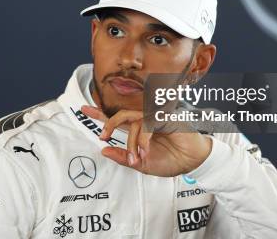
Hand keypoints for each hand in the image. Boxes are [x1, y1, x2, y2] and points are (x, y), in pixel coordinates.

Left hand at [81, 105, 212, 176]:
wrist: (194, 163)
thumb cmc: (171, 161)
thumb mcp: (143, 165)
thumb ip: (124, 158)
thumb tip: (103, 151)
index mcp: (138, 130)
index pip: (116, 120)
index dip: (100, 115)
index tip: (83, 110)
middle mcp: (144, 121)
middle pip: (121, 115)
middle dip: (108, 123)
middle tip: (102, 136)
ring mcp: (154, 117)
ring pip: (132, 120)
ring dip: (130, 140)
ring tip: (136, 157)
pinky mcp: (164, 117)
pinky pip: (146, 124)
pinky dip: (143, 139)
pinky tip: (146, 150)